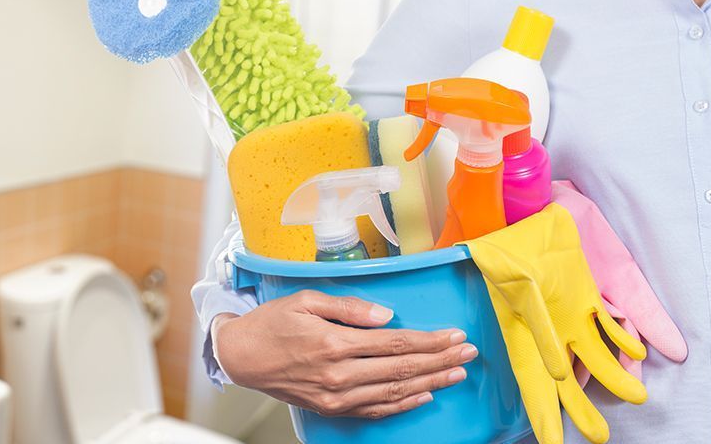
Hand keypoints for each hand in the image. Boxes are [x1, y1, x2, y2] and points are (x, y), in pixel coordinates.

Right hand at [213, 290, 476, 418]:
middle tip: (469, 352)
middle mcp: (339, 375)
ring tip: (457, 373)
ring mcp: (336, 397)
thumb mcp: (306, 300)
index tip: (455, 335)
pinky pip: (375, 410)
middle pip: (402, 369)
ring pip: (394, 392)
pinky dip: (403, 405)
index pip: (395, 344)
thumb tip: (387, 315)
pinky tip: (424, 396)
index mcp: (334, 344)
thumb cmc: (271, 323)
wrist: (241, 356)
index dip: (429, 341)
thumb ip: (348, 307)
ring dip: (431, 383)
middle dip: (440, 360)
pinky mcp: (331, 409)